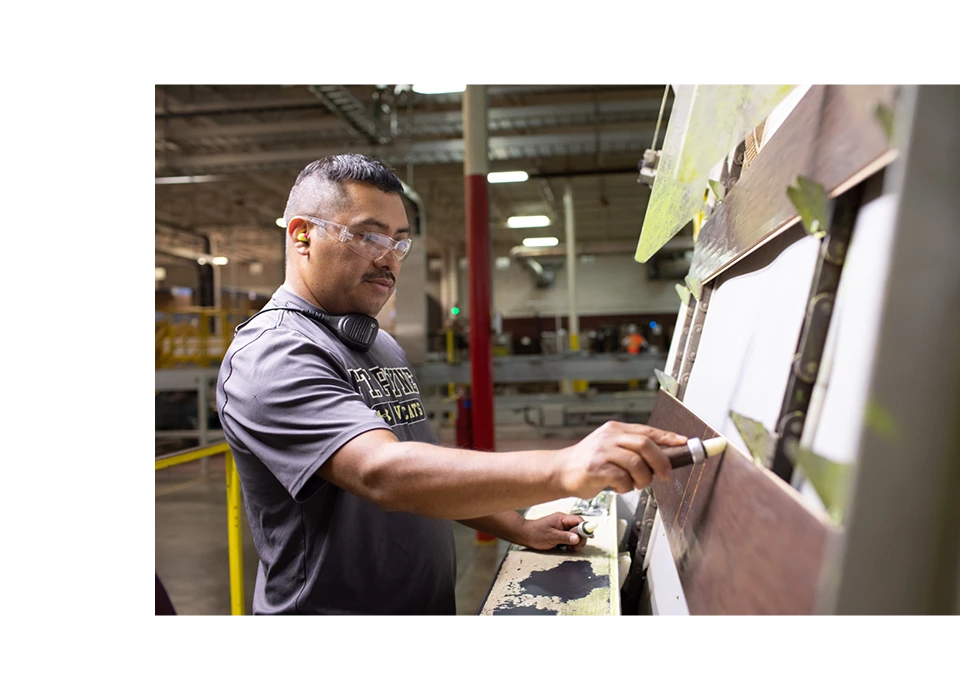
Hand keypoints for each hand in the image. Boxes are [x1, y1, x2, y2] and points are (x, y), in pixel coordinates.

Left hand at [520, 512, 591, 551]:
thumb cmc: (536, 534)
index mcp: (562, 518)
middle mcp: (563, 521)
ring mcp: (562, 527)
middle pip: (579, 528)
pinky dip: (571, 543)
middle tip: (575, 548)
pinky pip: (570, 537)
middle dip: (580, 538)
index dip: (586, 528)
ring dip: (576, 542)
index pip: (579, 521)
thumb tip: (578, 538)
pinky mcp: (560, 533)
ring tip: (570, 549)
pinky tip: (566, 548)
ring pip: (576, 534)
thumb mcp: (551, 537)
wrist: (524, 535)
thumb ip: (565, 537)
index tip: (590, 537)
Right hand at [554, 421, 686, 498]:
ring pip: (637, 464)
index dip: (669, 437)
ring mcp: (602, 451)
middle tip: (664, 475)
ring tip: (636, 484)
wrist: (560, 471)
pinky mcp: (596, 468)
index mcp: (616, 429)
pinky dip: (626, 487)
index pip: (648, 431)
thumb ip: (632, 449)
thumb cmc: (589, 463)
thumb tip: (664, 457)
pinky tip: (618, 487)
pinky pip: (622, 478)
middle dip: (661, 462)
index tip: (685, 444)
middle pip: (645, 444)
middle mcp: (609, 437)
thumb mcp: (611, 448)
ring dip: (643, 479)